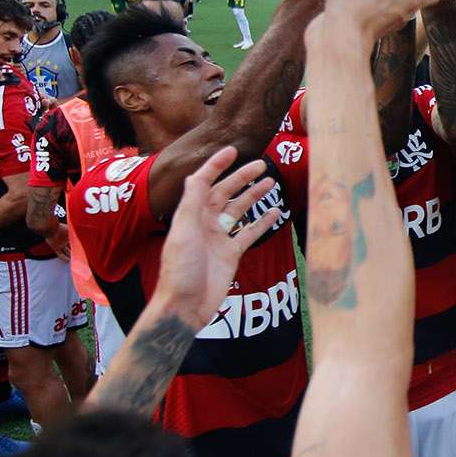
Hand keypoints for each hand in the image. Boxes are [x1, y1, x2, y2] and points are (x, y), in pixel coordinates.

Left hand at [156, 148, 279, 326]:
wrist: (185, 306)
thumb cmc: (180, 269)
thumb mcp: (184, 231)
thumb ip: (192, 203)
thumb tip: (196, 175)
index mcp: (191, 215)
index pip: (204, 182)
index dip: (216, 165)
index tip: (233, 151)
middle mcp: (205, 223)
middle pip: (225, 193)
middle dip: (241, 177)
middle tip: (261, 164)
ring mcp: (219, 238)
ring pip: (239, 211)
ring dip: (253, 196)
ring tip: (270, 183)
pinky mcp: (231, 254)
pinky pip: (249, 233)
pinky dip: (261, 223)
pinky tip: (276, 212)